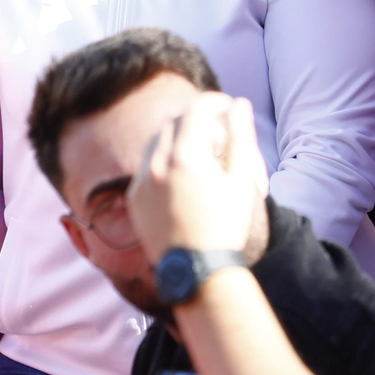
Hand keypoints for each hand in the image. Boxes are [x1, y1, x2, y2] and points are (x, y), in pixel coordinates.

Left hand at [128, 94, 268, 262]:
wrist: (198, 272)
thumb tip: (239, 105)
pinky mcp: (133, 197)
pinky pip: (145, 166)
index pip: (196, 110)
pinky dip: (161, 159)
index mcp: (186, 156)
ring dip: (176, 136)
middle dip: (194, 117)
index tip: (226, 106)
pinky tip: (180, 173)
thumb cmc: (226, 226)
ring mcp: (141, 181)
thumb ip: (240, 138)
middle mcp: (157, 164)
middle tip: (214, 125)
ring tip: (197, 147)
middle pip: (174, 122)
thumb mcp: (241, 181)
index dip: (213, 102)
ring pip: (155, 141)